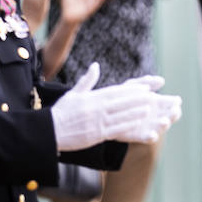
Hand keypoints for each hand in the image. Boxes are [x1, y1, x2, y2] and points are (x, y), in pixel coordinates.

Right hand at [51, 62, 183, 150]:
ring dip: (136, 111)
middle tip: (152, 96)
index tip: (144, 87)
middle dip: (138, 99)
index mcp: (92, 98)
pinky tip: (137, 122)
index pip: (115, 92)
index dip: (131, 90)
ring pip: (121, 115)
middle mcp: (96, 109)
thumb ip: (87, 81)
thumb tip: (96, 66)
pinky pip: (116, 129)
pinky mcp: (96, 135)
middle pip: (121, 102)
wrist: (48, 131)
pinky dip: (128, 125)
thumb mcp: (73, 94)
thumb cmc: (61, 113)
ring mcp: (97, 122)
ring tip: (149, 108)